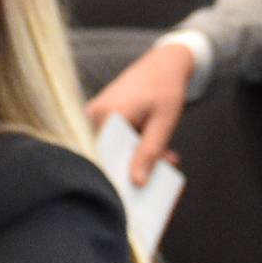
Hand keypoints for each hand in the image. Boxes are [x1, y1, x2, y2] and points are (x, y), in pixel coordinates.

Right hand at [86, 40, 193, 184]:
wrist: (163, 64)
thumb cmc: (164, 88)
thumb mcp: (164, 121)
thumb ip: (150, 151)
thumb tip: (137, 181)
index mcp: (106, 115)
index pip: (103, 158)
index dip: (116, 180)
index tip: (134, 198)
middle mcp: (93, 116)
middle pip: (106, 158)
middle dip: (131, 173)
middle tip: (154, 188)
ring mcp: (94, 118)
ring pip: (112, 153)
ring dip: (138, 161)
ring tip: (168, 160)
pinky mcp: (101, 122)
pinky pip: (116, 145)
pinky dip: (137, 151)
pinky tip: (164, 153)